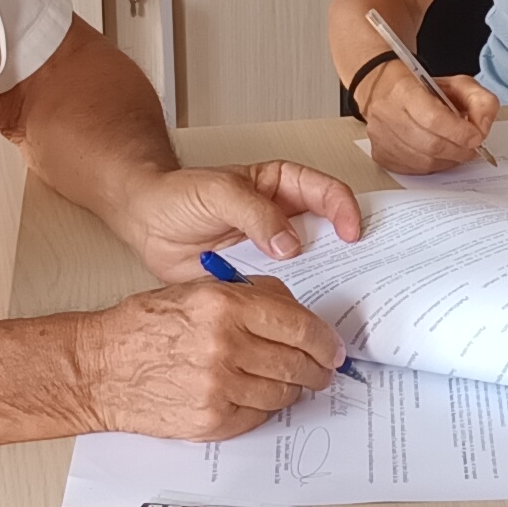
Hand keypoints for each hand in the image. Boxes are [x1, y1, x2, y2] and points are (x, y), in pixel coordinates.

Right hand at [74, 280, 344, 438]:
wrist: (99, 368)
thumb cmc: (144, 327)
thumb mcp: (197, 290)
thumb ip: (250, 296)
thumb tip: (297, 314)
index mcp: (225, 305)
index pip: (299, 326)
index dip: (325, 341)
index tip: (333, 348)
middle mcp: (225, 345)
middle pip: (296, 363)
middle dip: (317, 369)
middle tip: (323, 371)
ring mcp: (218, 387)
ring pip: (282, 393)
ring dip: (294, 390)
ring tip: (293, 384)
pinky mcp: (211, 420)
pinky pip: (259, 416)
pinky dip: (265, 407)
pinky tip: (258, 396)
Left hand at [110, 159, 365, 286]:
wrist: (146, 223)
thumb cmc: (180, 195)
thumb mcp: (219, 192)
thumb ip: (256, 214)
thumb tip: (290, 243)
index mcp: (284, 187)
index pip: (328, 193)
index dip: (345, 212)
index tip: (351, 234)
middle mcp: (285, 220)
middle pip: (330, 236)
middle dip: (349, 256)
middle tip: (361, 277)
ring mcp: (273, 252)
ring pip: (311, 269)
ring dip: (323, 285)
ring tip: (334, 303)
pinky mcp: (257, 280)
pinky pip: (282, 293)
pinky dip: (292, 307)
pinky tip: (298, 319)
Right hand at [356, 59, 500, 175]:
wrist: (382, 91)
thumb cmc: (421, 88)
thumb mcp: (457, 84)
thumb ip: (479, 101)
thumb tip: (482, 127)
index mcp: (404, 89)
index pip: (434, 118)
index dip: (460, 132)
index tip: (476, 136)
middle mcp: (387, 114)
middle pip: (431, 145)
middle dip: (459, 150)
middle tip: (471, 147)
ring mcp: (381, 137)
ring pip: (423, 161)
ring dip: (448, 160)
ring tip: (456, 150)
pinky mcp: (380, 154)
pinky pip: (413, 170)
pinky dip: (433, 165)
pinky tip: (438, 155)